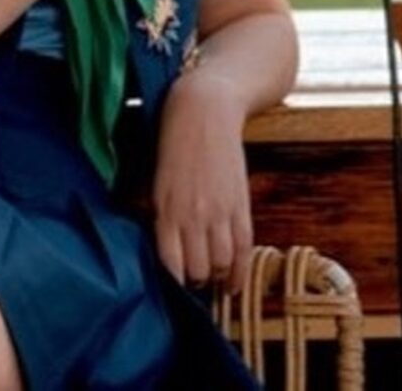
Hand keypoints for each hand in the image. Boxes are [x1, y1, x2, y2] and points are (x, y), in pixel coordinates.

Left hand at [150, 69, 254, 291]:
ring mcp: (219, 211)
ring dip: (218, 278)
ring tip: (213, 281)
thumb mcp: (156, 182)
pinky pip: (244, 248)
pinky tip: (234, 285)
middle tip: (194, 283)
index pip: (170, 265)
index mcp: (166, 211)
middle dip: (196, 282)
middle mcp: (193, 215)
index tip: (173, 289)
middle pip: (198, 270)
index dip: (173, 284)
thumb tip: (163, 250)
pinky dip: (240, 272)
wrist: (204, 111)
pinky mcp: (240, 204)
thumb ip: (160, 216)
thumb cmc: (173, 144)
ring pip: (222, 263)